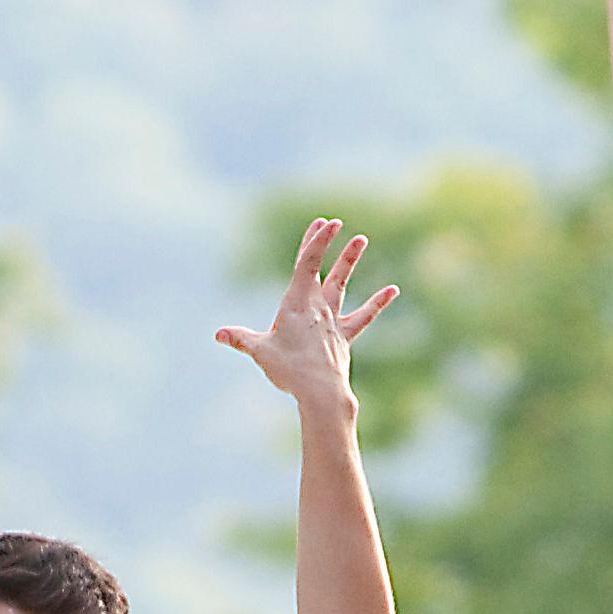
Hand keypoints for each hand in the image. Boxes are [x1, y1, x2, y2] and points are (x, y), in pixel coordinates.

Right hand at [214, 217, 396, 416]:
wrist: (320, 391)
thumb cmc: (289, 369)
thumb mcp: (260, 351)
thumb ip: (240, 339)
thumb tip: (219, 334)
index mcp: (296, 302)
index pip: (306, 263)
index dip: (316, 240)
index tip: (326, 222)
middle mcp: (317, 306)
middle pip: (319, 267)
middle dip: (323, 243)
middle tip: (331, 223)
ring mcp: (333, 320)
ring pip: (342, 284)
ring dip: (349, 261)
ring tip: (361, 240)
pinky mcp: (344, 336)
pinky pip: (364, 316)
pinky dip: (378, 302)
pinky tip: (393, 289)